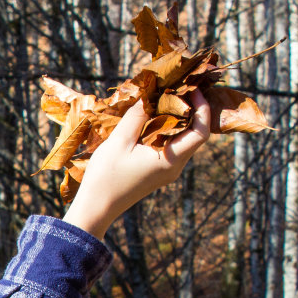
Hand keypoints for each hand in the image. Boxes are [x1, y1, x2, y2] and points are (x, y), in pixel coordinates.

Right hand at [63, 88, 211, 238]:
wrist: (96, 207)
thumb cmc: (105, 176)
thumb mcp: (119, 141)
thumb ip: (137, 116)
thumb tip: (150, 94)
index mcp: (171, 160)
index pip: (201, 131)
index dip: (201, 108)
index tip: (192, 90)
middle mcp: (176, 167)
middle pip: (196, 135)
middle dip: (192, 111)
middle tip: (179, 90)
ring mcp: (168, 171)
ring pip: (184, 141)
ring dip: (180, 121)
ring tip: (165, 101)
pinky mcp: (160, 173)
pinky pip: (173, 148)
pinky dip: (169, 131)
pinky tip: (154, 121)